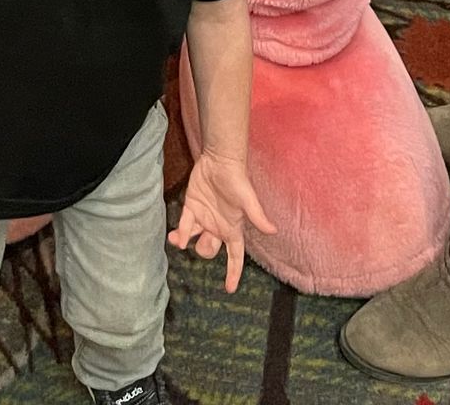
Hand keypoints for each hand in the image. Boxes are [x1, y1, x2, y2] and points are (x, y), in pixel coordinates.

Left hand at [170, 148, 275, 294]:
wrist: (220, 160)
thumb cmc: (237, 180)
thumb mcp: (248, 200)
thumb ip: (257, 216)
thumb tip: (273, 231)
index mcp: (233, 229)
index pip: (235, 257)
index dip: (233, 273)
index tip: (229, 289)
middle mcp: (218, 227)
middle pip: (210, 250)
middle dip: (205, 251)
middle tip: (204, 241)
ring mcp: (204, 218)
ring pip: (194, 239)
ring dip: (185, 242)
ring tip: (178, 241)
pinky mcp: (192, 207)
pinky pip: (184, 225)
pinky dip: (180, 233)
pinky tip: (175, 236)